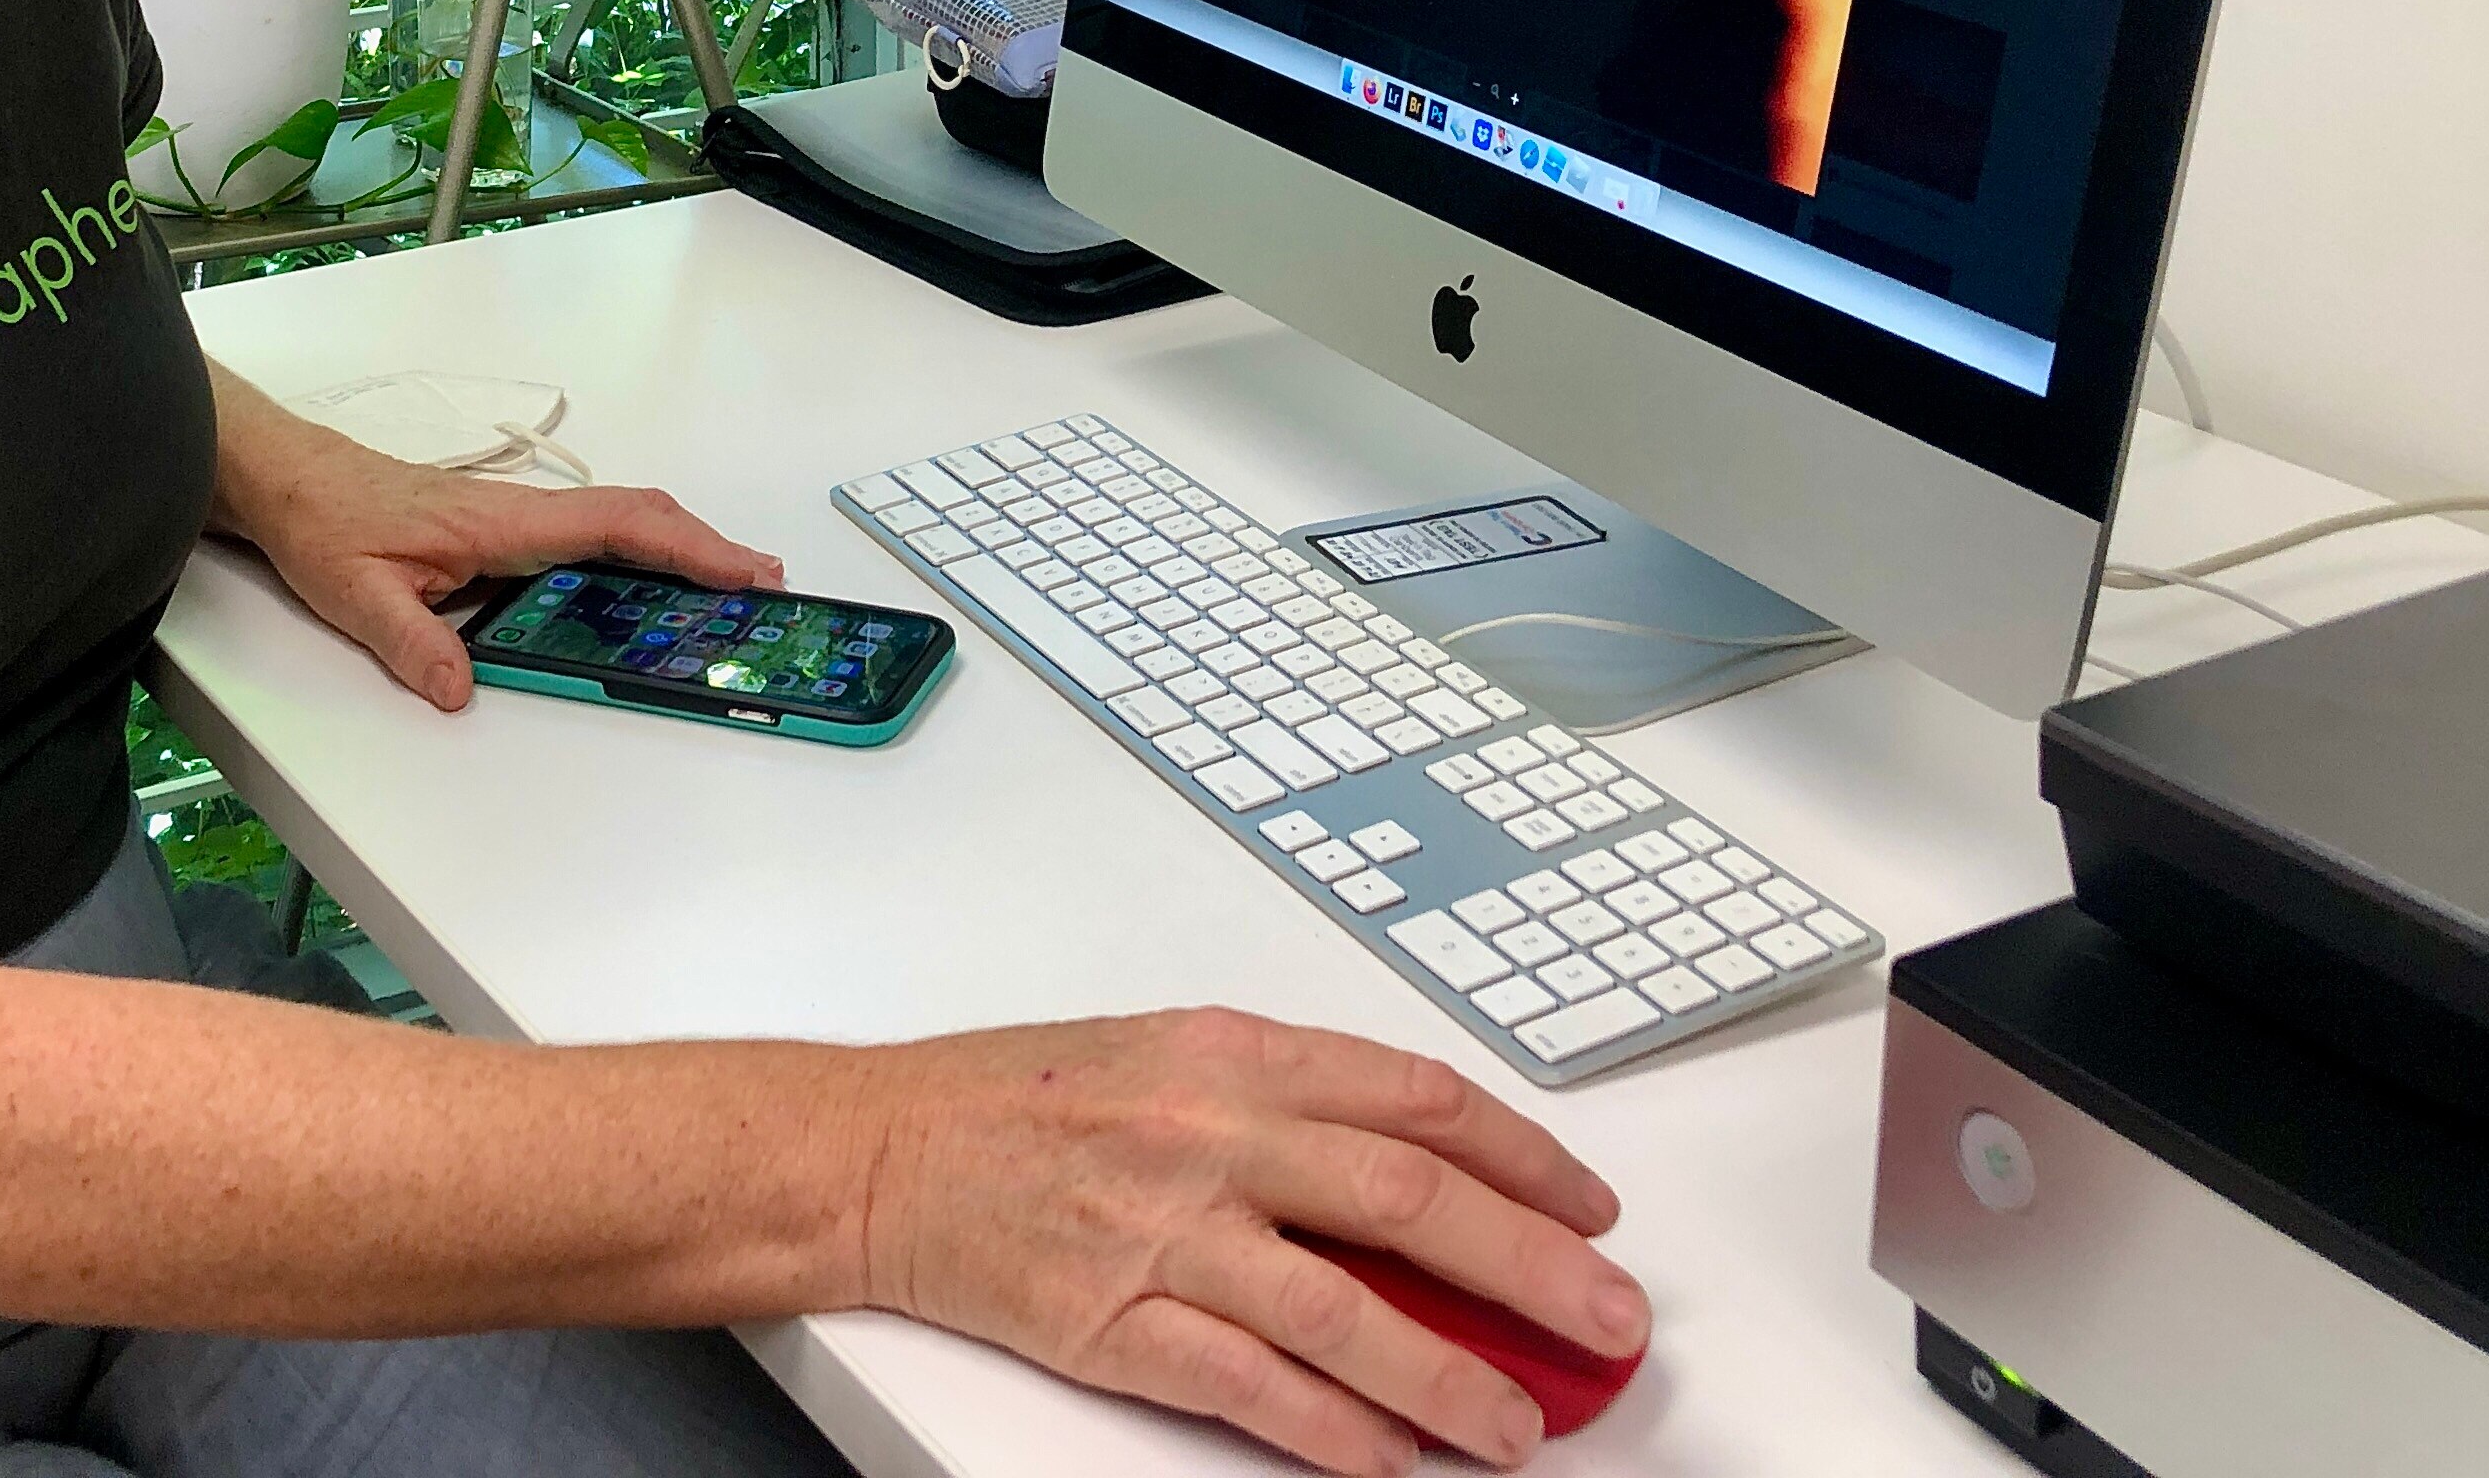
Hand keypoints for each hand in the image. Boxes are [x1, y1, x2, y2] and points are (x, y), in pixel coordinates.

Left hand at [209, 387, 782, 711]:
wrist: (290, 478)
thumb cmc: (324, 523)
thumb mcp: (356, 593)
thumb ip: (411, 643)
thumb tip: (462, 692)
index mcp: (501, 522)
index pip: (614, 526)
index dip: (685, 547)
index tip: (740, 571)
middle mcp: (521, 512)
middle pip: (637, 517)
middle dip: (707, 548)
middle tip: (765, 586)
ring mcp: (516, 519)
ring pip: (618, 523)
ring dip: (678, 548)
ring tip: (729, 587)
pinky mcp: (504, 531)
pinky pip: (589, 537)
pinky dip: (639, 552)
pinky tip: (650, 586)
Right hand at [855, 1006, 1640, 1474]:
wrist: (878, 1151)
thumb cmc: (1019, 1099)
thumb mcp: (1167, 1052)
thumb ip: (1286, 1099)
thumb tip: (1422, 1171)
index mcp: (1233, 1052)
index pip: (1418, 1100)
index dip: (1524, 1158)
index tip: (1590, 1207)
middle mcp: (1210, 1134)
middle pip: (1411, 1202)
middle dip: (1533, 1268)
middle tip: (1609, 1320)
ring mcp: (1164, 1234)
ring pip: (1345, 1314)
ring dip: (1451, 1378)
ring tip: (1521, 1424)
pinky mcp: (1113, 1324)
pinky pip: (1249, 1388)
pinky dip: (1332, 1431)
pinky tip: (1391, 1460)